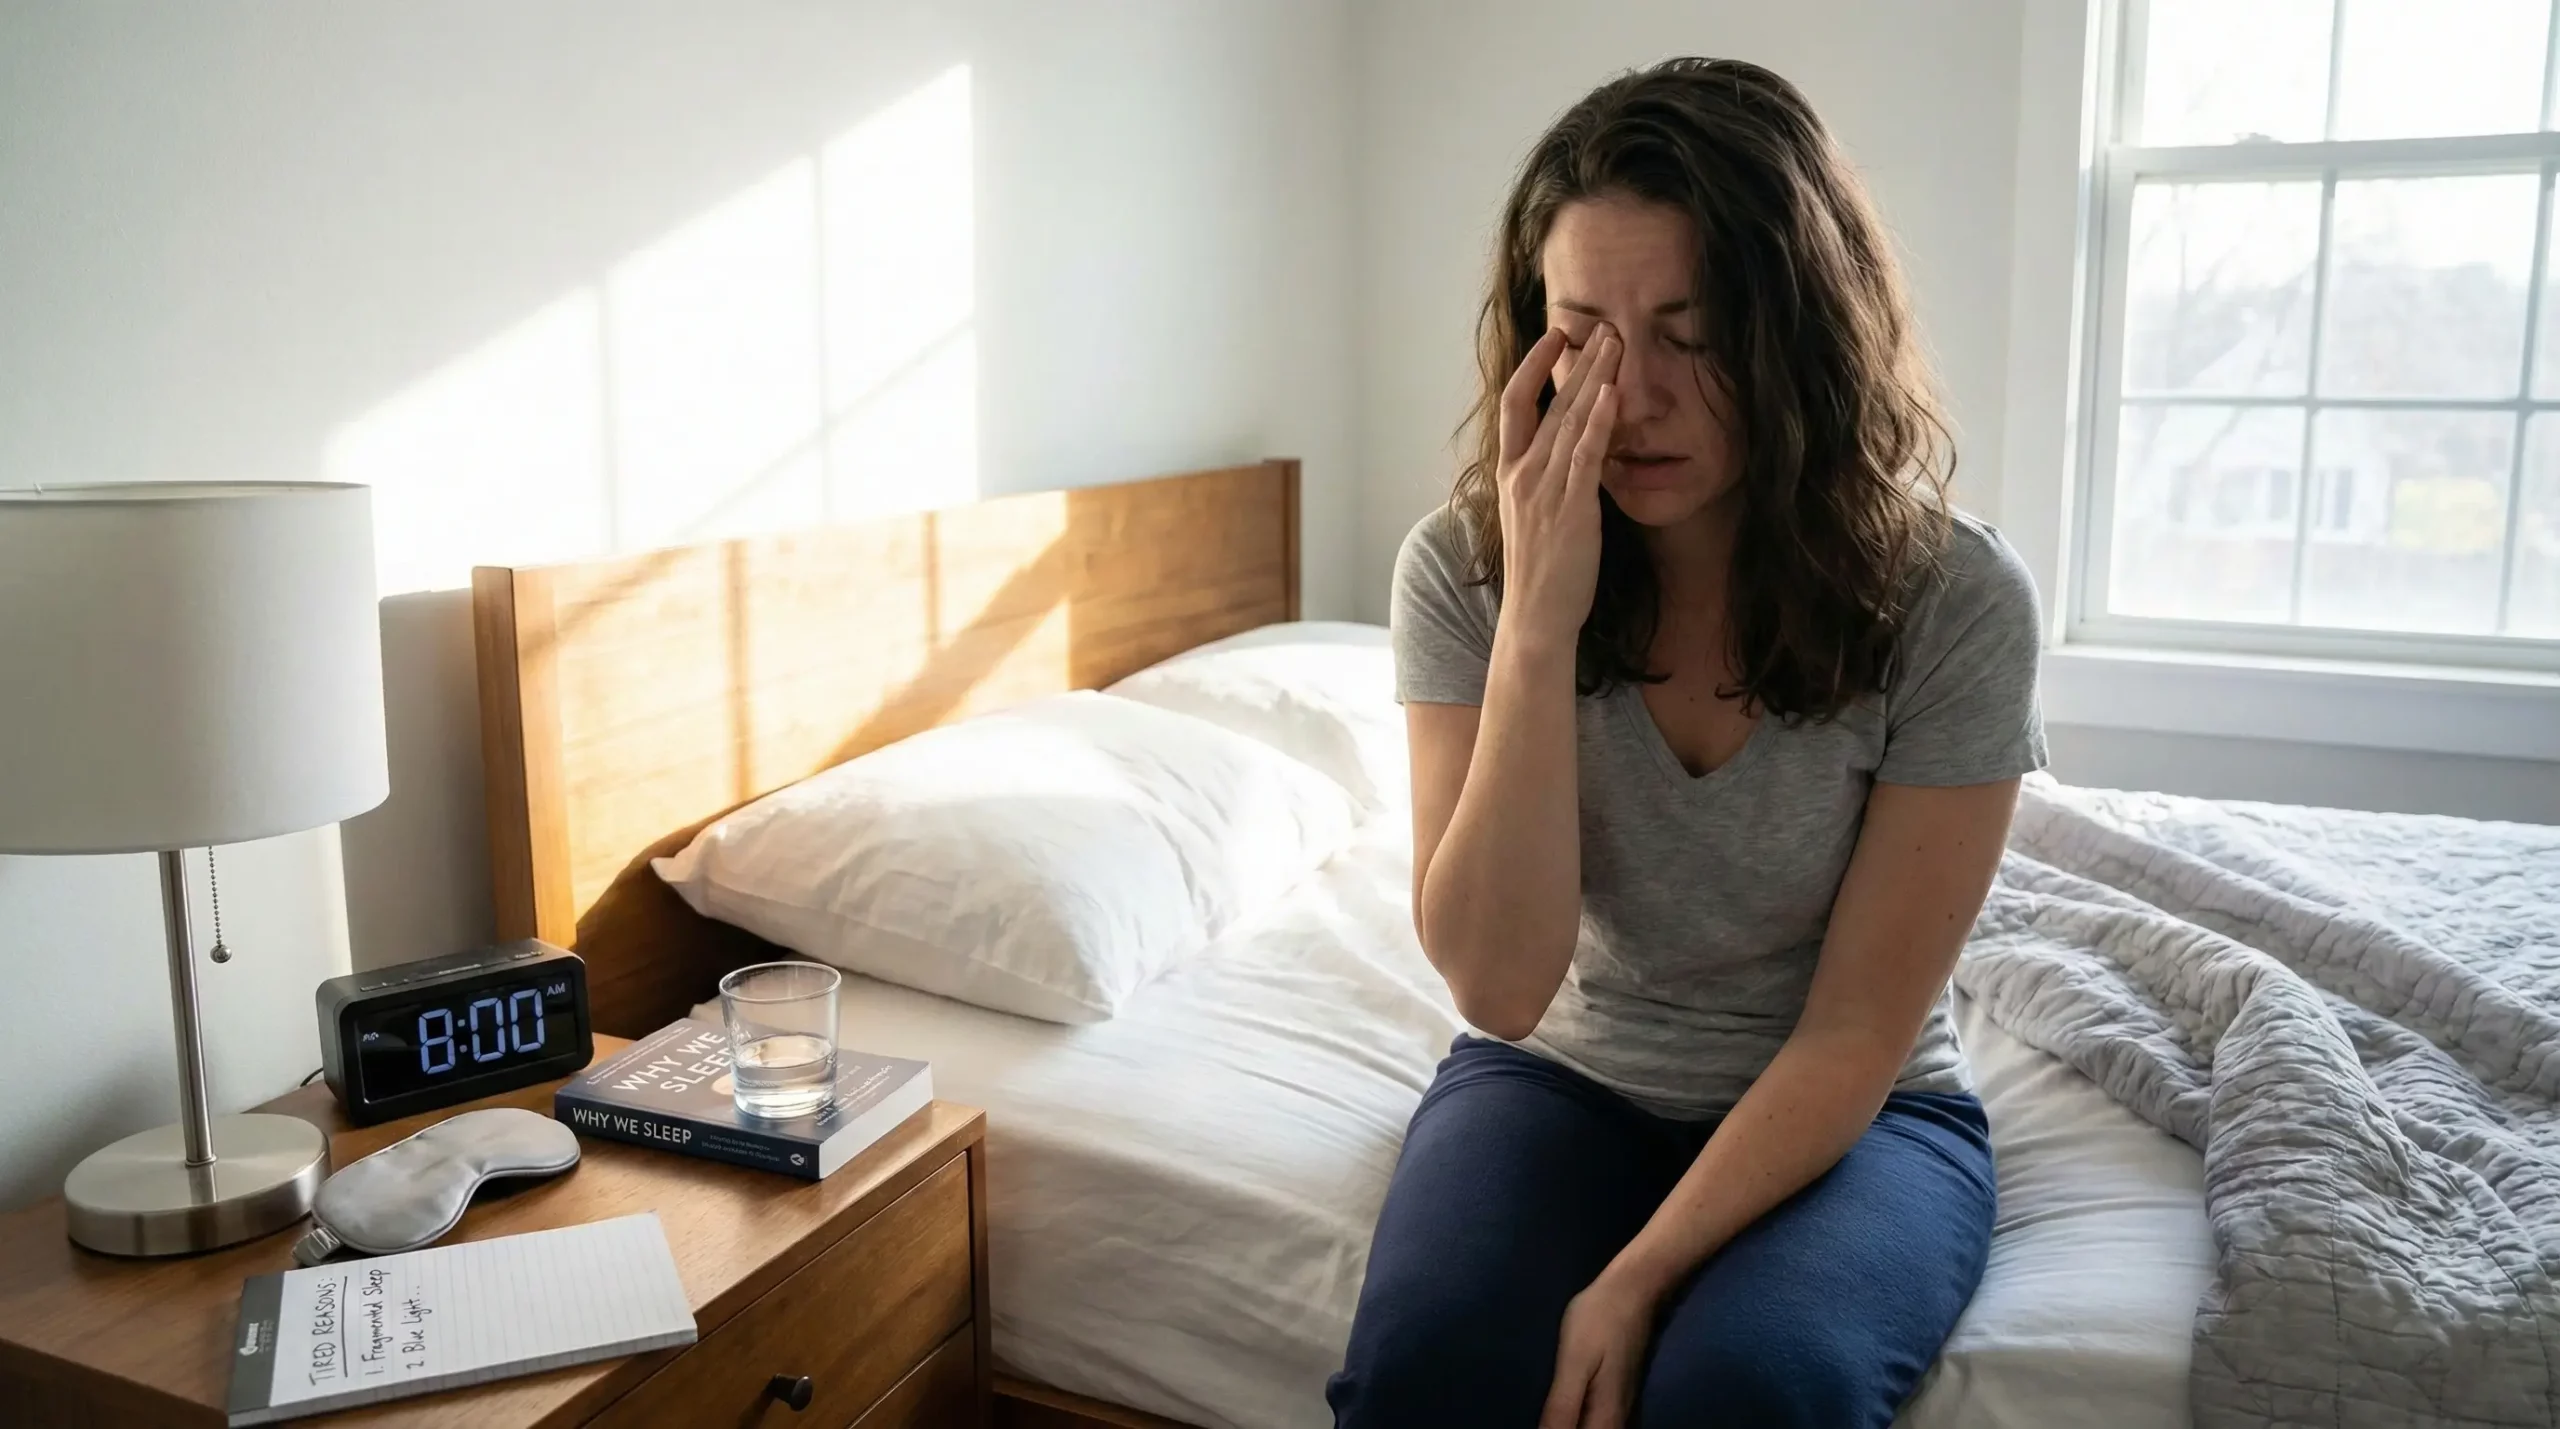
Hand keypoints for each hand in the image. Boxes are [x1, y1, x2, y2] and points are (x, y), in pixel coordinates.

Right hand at [1497, 324, 1620, 649]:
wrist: (1536, 618)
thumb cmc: (1541, 573)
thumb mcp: (1534, 516)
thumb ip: (1546, 480)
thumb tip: (1570, 452)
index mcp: (1510, 474)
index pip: (1514, 405)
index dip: (1532, 367)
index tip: (1555, 337)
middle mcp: (1522, 475)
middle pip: (1547, 402)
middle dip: (1575, 362)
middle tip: (1600, 327)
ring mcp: (1545, 490)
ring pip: (1569, 420)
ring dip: (1593, 378)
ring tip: (1614, 344)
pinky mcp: (1571, 508)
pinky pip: (1585, 455)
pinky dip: (1598, 421)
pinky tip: (1612, 393)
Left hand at [1538, 1264, 1660, 1428]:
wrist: (1634, 1290)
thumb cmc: (1599, 1321)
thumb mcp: (1574, 1363)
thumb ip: (1561, 1408)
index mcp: (1605, 1419)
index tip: (1543, 1423)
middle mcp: (1618, 1420)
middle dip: (1564, 1428)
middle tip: (1542, 1416)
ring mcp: (1621, 1408)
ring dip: (1572, 1425)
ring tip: (1549, 1415)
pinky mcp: (1619, 1395)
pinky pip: (1599, 1422)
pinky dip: (1582, 1421)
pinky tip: (1565, 1413)